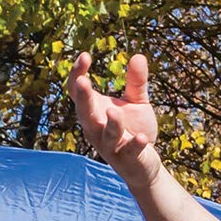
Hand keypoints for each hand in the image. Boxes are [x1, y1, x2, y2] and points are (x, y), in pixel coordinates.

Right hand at [69, 51, 160, 184]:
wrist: (144, 165)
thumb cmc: (134, 130)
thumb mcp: (137, 102)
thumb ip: (136, 82)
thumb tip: (137, 55)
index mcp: (94, 112)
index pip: (77, 93)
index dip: (77, 75)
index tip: (85, 56)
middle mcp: (96, 130)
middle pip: (85, 114)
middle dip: (83, 99)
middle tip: (82, 81)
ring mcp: (111, 147)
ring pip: (106, 136)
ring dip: (110, 125)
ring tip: (114, 112)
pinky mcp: (128, 160)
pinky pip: (129, 152)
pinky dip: (134, 145)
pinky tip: (141, 137)